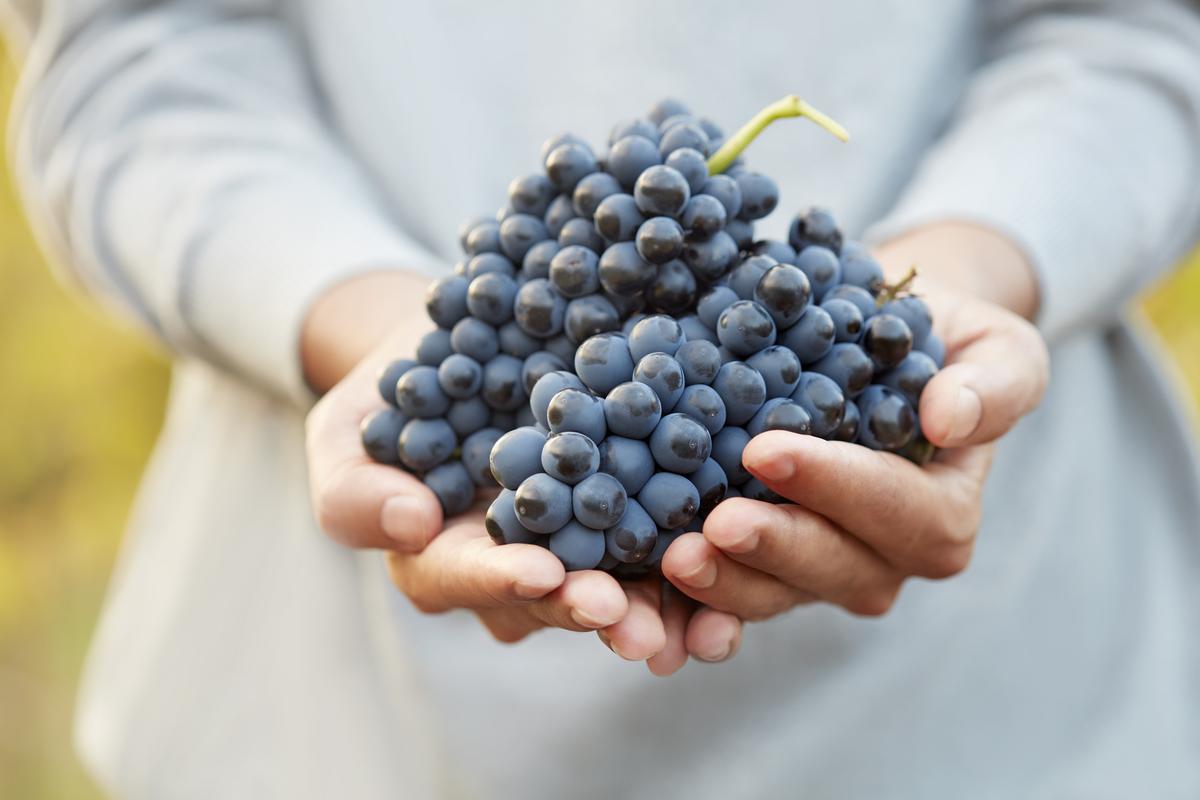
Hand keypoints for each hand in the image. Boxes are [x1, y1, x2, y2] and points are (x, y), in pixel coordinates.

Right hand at [302, 272, 741, 672]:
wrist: (463, 341)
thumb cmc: (390, 396)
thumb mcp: (345, 435)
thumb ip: (354, 491)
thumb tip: (410, 522)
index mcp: (447, 561)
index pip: (469, 581)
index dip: (505, 583)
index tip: (543, 575)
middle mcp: (522, 565)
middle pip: (558, 599)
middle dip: (599, 613)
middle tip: (635, 622)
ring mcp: (584, 535)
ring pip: (627, 582)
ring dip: (669, 605)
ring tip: (708, 621)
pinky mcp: (638, 494)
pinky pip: (674, 529)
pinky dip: (709, 545)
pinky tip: (744, 541)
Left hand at [661, 227, 1049, 619]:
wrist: (868, 341)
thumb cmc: (935, 340)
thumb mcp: (992, 345)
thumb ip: (996, 383)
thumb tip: (950, 420)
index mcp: (941, 511)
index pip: (903, 514)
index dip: (839, 488)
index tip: (767, 450)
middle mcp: (883, 556)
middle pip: (837, 572)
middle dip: (776, 549)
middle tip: (715, 524)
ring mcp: (817, 569)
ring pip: (776, 596)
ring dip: (726, 585)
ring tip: (675, 558)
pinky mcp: (760, 566)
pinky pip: (728, 601)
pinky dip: (689, 611)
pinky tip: (654, 600)